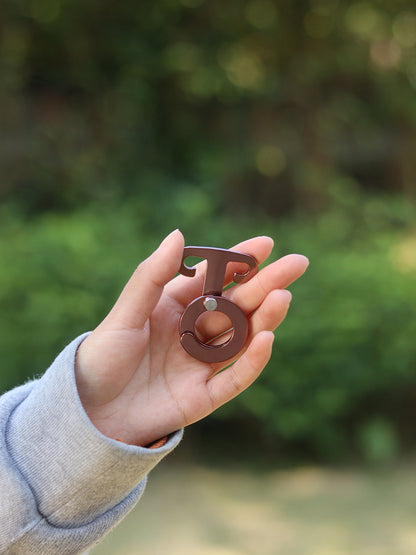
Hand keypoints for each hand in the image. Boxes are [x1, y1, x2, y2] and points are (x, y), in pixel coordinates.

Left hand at [75, 230, 308, 445]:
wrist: (88, 414)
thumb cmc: (102, 358)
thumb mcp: (125, 314)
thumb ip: (152, 276)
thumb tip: (178, 234)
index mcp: (175, 307)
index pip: (215, 279)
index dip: (240, 261)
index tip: (266, 244)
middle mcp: (194, 332)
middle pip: (237, 305)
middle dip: (266, 284)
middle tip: (297, 264)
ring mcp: (202, 364)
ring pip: (241, 337)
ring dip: (264, 317)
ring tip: (283, 296)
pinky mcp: (204, 396)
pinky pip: (234, 378)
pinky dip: (252, 360)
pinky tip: (267, 338)